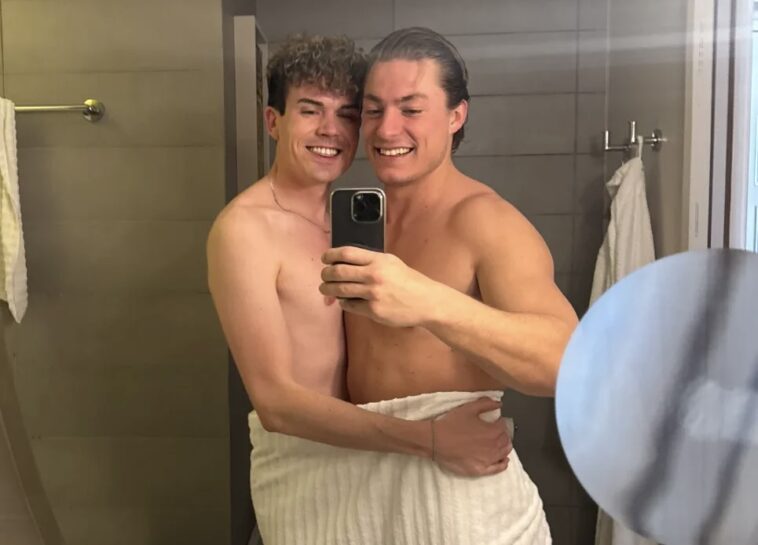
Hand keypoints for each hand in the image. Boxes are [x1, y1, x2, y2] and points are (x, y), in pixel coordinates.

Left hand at [320, 246, 443, 327]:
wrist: (426, 301)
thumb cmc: (409, 281)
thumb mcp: (391, 263)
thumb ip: (370, 261)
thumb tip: (344, 262)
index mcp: (379, 260)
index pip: (347, 253)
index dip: (331, 255)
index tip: (325, 258)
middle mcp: (374, 275)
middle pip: (338, 272)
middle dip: (326, 274)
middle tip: (324, 276)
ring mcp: (372, 294)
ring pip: (339, 290)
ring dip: (328, 289)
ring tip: (326, 289)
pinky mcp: (373, 310)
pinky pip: (349, 305)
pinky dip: (343, 302)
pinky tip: (344, 300)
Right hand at [431, 397, 512, 476]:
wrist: (435, 440)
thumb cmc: (451, 424)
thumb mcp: (469, 408)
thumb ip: (486, 404)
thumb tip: (499, 404)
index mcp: (493, 431)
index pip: (504, 427)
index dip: (500, 423)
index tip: (496, 422)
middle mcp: (494, 446)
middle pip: (505, 440)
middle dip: (503, 435)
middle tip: (496, 432)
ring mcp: (488, 460)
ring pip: (503, 453)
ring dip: (504, 447)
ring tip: (500, 443)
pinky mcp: (481, 470)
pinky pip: (497, 468)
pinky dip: (503, 464)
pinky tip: (504, 460)